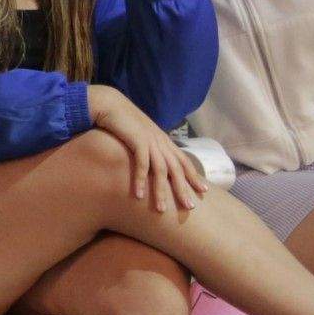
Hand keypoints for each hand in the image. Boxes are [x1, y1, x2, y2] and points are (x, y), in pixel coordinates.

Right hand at [88, 84, 205, 214]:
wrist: (110, 104)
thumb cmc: (123, 121)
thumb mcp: (140, 135)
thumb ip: (149, 146)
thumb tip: (152, 161)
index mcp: (164, 141)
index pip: (184, 161)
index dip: (194, 176)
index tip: (203, 191)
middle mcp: (161, 142)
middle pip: (176, 169)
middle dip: (183, 189)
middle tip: (189, 207)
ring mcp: (150, 141)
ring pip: (161, 171)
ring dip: (161, 191)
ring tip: (161, 209)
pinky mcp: (137, 141)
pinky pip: (141, 164)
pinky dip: (140, 180)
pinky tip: (138, 195)